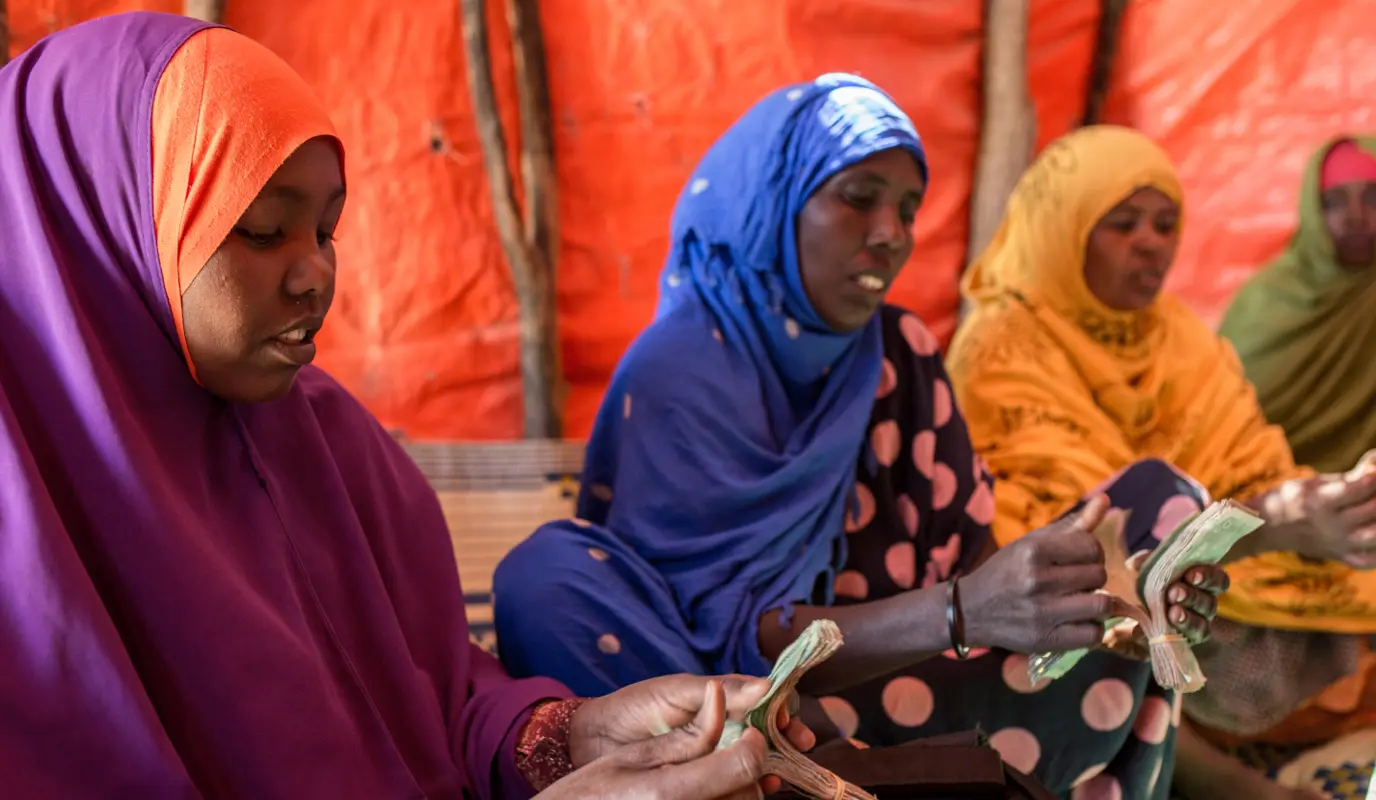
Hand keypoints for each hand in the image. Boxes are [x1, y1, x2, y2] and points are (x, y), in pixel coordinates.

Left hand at [569, 674, 815, 793]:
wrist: (595, 739)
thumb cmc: (635, 706)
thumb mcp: (677, 692)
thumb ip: (720, 690)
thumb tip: (767, 685)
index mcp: (720, 697)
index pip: (765, 698)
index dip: (783, 707)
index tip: (791, 721)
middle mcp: (723, 724)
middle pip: (767, 731)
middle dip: (786, 740)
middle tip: (798, 748)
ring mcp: (714, 752)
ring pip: (753, 759)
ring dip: (770, 765)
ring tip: (776, 774)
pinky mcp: (701, 776)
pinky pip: (731, 781)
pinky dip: (747, 784)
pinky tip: (757, 788)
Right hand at [960, 495, 1115, 652]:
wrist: (969, 610)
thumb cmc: (1006, 572)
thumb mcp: (1032, 543)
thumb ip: (1072, 524)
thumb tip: (1106, 499)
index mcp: (1033, 550)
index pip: (1091, 546)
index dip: (1091, 552)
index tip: (1077, 559)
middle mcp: (1037, 580)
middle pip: (1099, 575)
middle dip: (1092, 577)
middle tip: (1077, 581)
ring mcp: (1042, 613)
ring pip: (1102, 605)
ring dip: (1097, 603)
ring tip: (1082, 601)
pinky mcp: (1045, 640)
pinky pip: (1094, 635)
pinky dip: (1092, 628)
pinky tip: (1077, 622)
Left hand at [1102, 555, 1228, 657]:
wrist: (1129, 614)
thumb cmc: (1146, 586)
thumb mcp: (1145, 571)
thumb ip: (1144, 564)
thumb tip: (1134, 564)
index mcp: (1201, 583)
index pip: (1217, 579)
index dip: (1208, 577)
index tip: (1191, 575)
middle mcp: (1204, 605)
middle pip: (1208, 603)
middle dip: (1191, 597)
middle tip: (1174, 593)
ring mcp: (1196, 626)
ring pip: (1201, 625)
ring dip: (1187, 618)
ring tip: (1172, 613)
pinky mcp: (1184, 642)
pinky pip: (1187, 642)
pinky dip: (1175, 634)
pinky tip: (1163, 628)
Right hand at [1261, 469, 1375, 567]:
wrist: (1268, 529)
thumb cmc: (1293, 499)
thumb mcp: (1314, 483)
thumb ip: (1348, 477)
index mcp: (1320, 502)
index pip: (1359, 488)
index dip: (1374, 477)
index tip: (1374, 472)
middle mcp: (1330, 525)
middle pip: (1372, 510)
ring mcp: (1336, 544)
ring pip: (1375, 536)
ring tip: (1375, 511)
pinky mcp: (1340, 557)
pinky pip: (1368, 560)